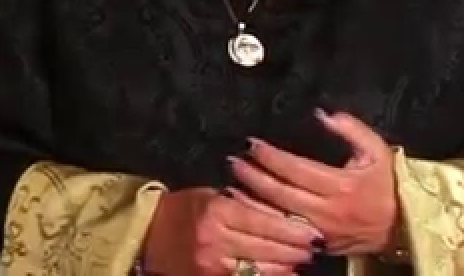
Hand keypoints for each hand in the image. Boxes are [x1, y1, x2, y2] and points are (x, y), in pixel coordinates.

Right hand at [141, 186, 321, 275]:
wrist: (147, 234)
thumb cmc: (181, 209)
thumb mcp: (209, 196)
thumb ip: (241, 203)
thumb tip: (279, 211)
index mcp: (216, 211)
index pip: (264, 221)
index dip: (292, 229)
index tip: (313, 231)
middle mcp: (215, 239)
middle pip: (267, 247)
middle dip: (296, 249)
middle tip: (316, 246)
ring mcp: (212, 263)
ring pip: (261, 268)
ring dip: (287, 265)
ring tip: (303, 259)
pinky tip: (284, 273)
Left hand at [228, 109, 400, 256]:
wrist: (402, 226)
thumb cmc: (386, 185)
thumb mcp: (377, 151)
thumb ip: (351, 129)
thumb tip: (323, 114)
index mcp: (341, 186)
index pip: (296, 169)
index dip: (271, 156)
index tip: (253, 144)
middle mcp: (328, 210)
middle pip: (280, 192)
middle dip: (253, 175)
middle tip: (234, 161)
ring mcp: (320, 231)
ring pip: (277, 215)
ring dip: (252, 199)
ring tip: (231, 183)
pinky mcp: (317, 244)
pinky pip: (283, 231)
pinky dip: (263, 218)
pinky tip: (248, 206)